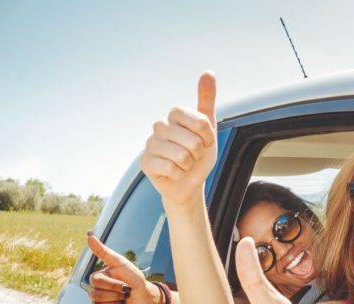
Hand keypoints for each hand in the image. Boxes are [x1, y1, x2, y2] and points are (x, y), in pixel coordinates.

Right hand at [87, 234, 161, 303]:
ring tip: (123, 301)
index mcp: (96, 280)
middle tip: (125, 293)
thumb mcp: (120, 263)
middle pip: (96, 296)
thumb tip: (89, 236)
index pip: (96, 282)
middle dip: (116, 294)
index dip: (113, 284)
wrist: (145, 296)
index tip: (124, 283)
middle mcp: (94, 293)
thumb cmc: (133, 278)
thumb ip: (104, 251)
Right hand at [140, 71, 216, 207]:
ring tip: (183, 164)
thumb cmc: (199, 154)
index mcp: (174, 114)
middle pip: (193, 142)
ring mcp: (150, 143)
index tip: (204, 141)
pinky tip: (173, 173)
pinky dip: (178, 175)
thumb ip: (207, 100)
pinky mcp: (144, 161)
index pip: (201, 122)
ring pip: (182, 156)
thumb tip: (209, 71)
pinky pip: (170, 169)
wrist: (188, 182)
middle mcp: (159, 125)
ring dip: (189, 166)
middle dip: (199, 154)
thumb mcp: (208, 128)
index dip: (208, 137)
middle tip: (193, 156)